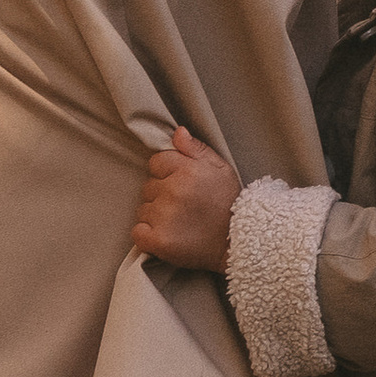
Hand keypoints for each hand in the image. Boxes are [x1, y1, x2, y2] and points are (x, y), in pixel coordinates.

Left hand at [129, 123, 241, 272]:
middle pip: (149, 186)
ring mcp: (164, 217)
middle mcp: (174, 191)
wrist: (237, 244)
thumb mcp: (221, 169)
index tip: (182, 185)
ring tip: (179, 223)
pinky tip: (166, 235)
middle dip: (162, 194)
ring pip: (143, 209)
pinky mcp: (159, 241)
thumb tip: (177, 132)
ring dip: (155, 215)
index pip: (156, 162)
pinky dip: (147, 235)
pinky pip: (137, 232)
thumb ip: (196, 148)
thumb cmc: (230, 204)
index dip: (167, 173)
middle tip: (184, 206)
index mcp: (188, 170)